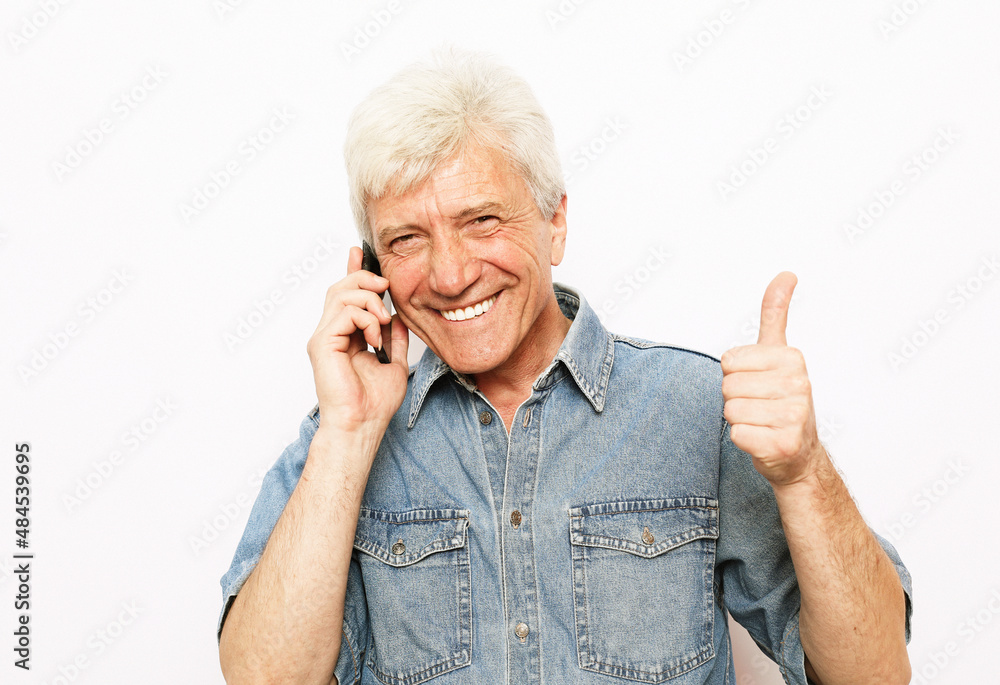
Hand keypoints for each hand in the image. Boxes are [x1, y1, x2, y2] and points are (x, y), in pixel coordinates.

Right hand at [306, 246, 409, 438]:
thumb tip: (399, 318)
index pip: (346, 297)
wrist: (362, 424)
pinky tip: (375, 338)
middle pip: (341, 288)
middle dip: (366, 279)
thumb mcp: (395, 363)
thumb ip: (395, 339)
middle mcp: (330, 334)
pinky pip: (344, 312)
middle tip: (385, 286)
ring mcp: (323, 338)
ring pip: (342, 294)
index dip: (353, 273)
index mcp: (345, 337)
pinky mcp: (322, 344)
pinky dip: (366, 319)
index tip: (359, 253)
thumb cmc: (374, 403)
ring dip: (370, 301)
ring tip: (384, 323)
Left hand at [720, 272, 824, 486]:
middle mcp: (799, 385)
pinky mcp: (783, 443)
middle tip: (760, 406)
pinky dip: (743, 440)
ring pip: (730, 410)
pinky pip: (736, 434)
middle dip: (736, 398)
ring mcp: (794, 416)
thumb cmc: (782, 401)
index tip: (759, 382)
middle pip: (727, 386)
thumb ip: (776, 314)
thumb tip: (786, 274)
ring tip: (762, 422)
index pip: (729, 361)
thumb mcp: (779, 353)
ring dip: (740, 420)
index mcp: (792, 358)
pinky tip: (764, 440)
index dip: (735, 375)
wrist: (800, 454)